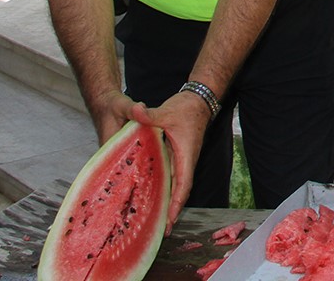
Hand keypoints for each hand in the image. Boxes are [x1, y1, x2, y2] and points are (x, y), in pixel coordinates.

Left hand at [139, 91, 214, 228]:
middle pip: (180, 191)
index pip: (183, 183)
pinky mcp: (178, 158)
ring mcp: (182, 161)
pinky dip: (165, 191)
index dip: (177, 202)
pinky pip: (172, 179)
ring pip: (176, 187)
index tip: (171, 218)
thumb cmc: (186, 108)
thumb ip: (148, 115)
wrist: (198, 101)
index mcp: (185, 155)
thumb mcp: (165, 111)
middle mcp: (185, 161)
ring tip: (158, 223)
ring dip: (169, 204)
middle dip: (172, 211)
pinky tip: (154, 199)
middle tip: (163, 231)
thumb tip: (135, 110)